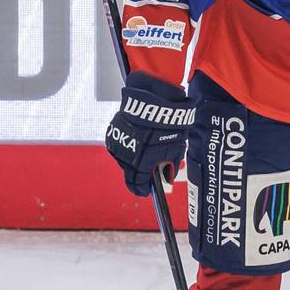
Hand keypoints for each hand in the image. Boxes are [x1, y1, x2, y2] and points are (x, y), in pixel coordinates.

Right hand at [105, 76, 196, 196]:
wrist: (154, 98)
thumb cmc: (168, 123)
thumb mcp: (176, 148)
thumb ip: (169, 166)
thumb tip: (166, 177)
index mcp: (141, 164)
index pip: (138, 185)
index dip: (142, 190)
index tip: (146, 192)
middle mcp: (126, 157)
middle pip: (130, 174)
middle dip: (139, 175)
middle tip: (148, 172)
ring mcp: (118, 144)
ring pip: (124, 160)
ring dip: (133, 159)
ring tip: (147, 149)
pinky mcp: (113, 133)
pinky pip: (121, 146)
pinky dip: (129, 146)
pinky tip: (139, 139)